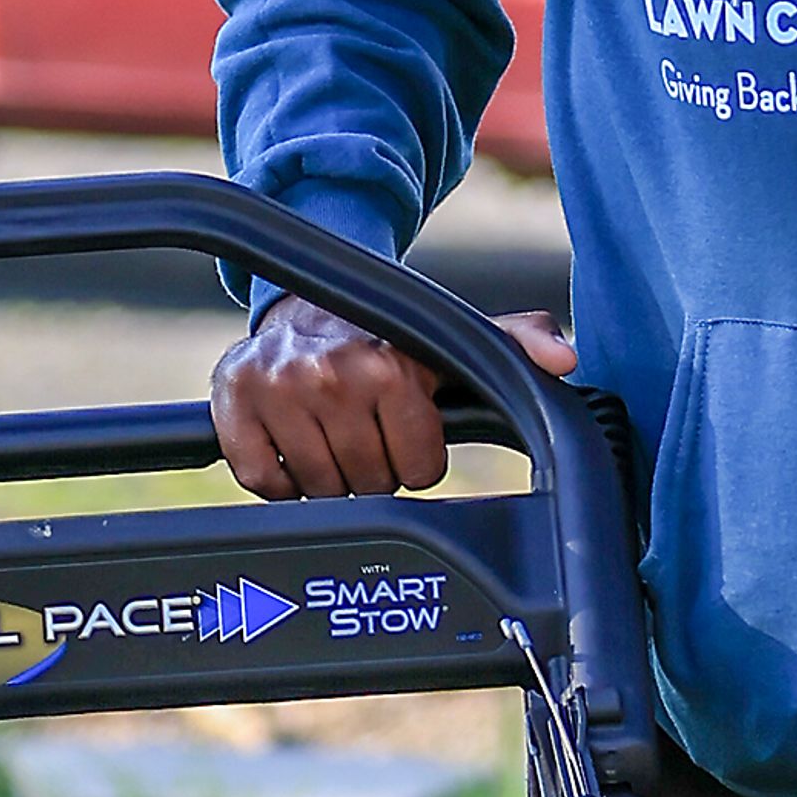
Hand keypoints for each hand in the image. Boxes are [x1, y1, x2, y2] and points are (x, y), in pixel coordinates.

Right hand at [212, 299, 578, 499]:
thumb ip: (509, 346)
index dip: (415, 455)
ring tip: (332, 432)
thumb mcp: (445, 339)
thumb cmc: (383, 337)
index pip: (418, 472)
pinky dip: (279, 477)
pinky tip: (294, 441)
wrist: (301, 304)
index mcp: (390, 363)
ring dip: (329, 476)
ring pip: (320, 492)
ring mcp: (275, 391)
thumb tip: (564, 359)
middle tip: (364, 429)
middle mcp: (329, 374)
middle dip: (373, 468)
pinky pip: (265, 484)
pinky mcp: (232, 406)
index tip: (403, 425)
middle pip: (369, 487)